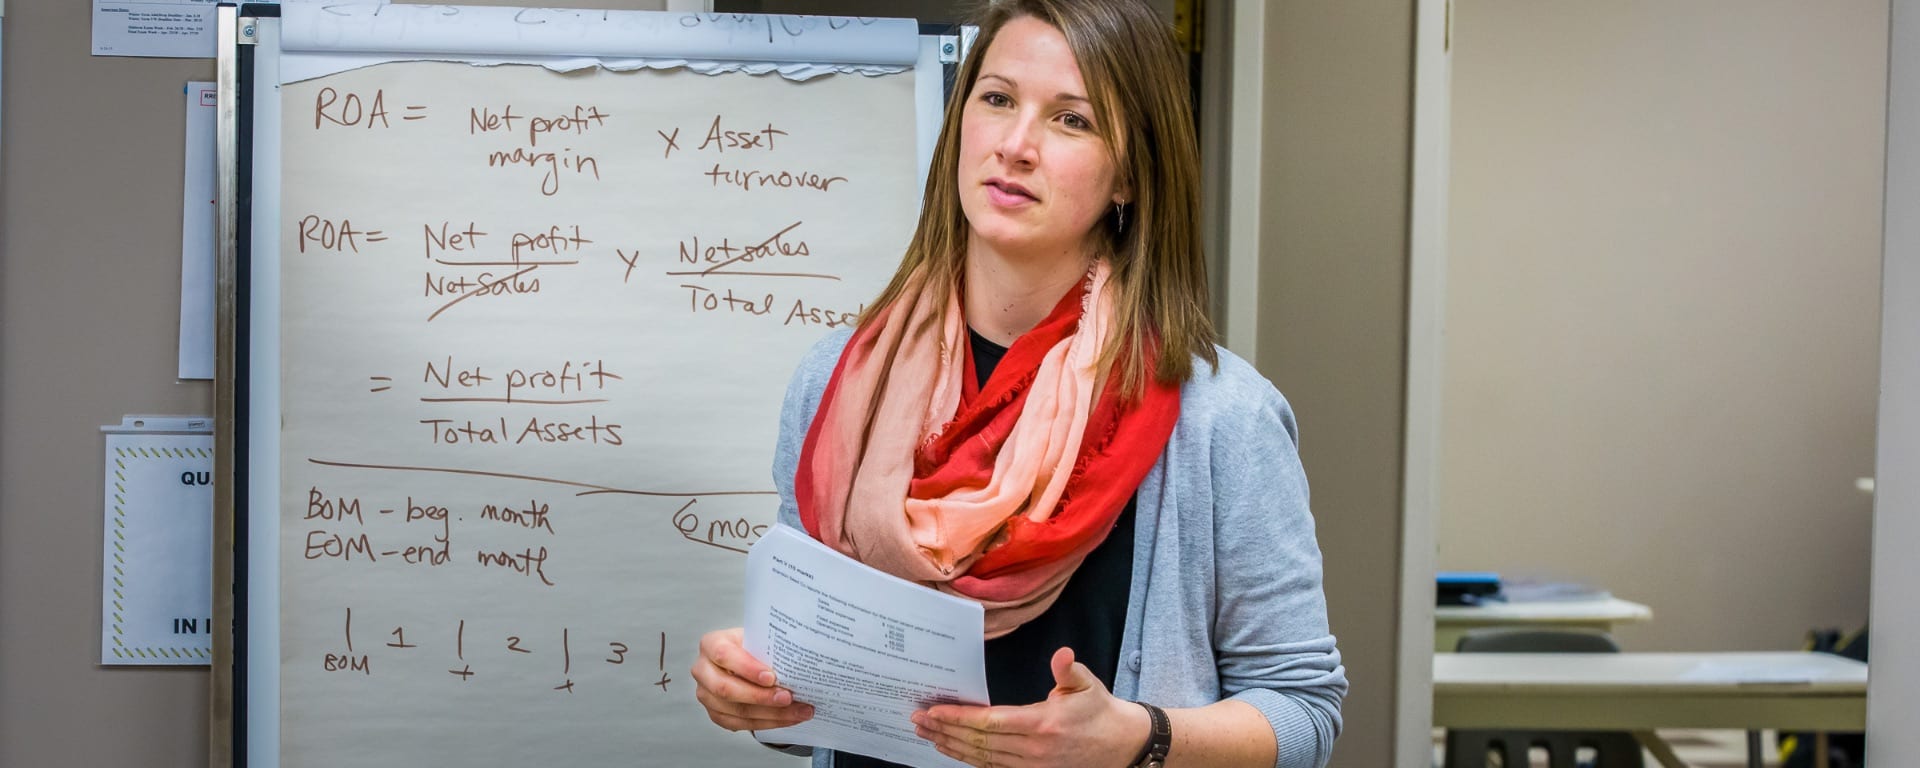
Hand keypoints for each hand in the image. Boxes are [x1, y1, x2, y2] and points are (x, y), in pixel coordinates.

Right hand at [690, 627, 813, 731]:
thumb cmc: (752, 646)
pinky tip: (787, 718)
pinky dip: (768, 723)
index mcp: (711, 644)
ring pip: (736, 711)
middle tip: (788, 697)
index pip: (724, 655)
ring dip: (771, 714)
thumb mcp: (758, 638)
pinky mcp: (716, 713)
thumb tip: (798, 662)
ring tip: (798, 711)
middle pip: (726, 689)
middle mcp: (703, 670)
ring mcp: (707, 694)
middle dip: (761, 697)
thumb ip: (769, 647)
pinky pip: (741, 724)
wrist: (745, 659)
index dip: (747, 668)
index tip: (771, 677)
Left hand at [912, 647, 1149, 767]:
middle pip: (979, 743)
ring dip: (951, 747)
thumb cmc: (1100, 711)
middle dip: (945, 732)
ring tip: (926, 736)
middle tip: (917, 721)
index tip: (934, 711)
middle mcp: (1033, 749)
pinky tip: (952, 750)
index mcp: (1042, 724)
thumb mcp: (1087, 684)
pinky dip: (969, 759)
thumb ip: (1068, 670)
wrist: (1122, 745)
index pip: (991, 722)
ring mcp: (1031, 765)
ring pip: (982, 758)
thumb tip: (1062, 654)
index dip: (959, 718)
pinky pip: (993, 767)